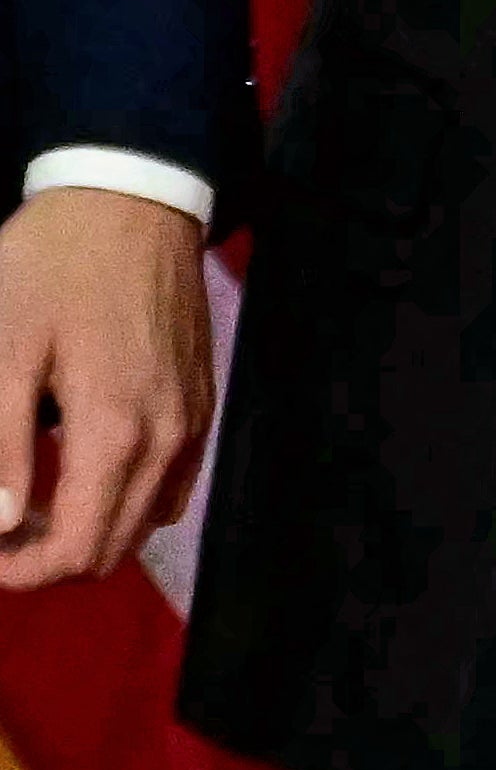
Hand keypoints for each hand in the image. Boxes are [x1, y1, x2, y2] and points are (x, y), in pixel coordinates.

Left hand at [0, 188, 211, 588]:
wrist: (132, 198)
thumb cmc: (52, 270)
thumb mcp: (3, 350)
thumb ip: (0, 446)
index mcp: (117, 431)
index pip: (75, 550)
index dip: (17, 571)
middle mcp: (168, 439)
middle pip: (112, 549)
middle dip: (45, 557)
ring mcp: (193, 420)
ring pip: (144, 522)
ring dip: (86, 530)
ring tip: (31, 500)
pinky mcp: (202, 400)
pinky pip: (170, 484)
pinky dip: (125, 500)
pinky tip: (83, 468)